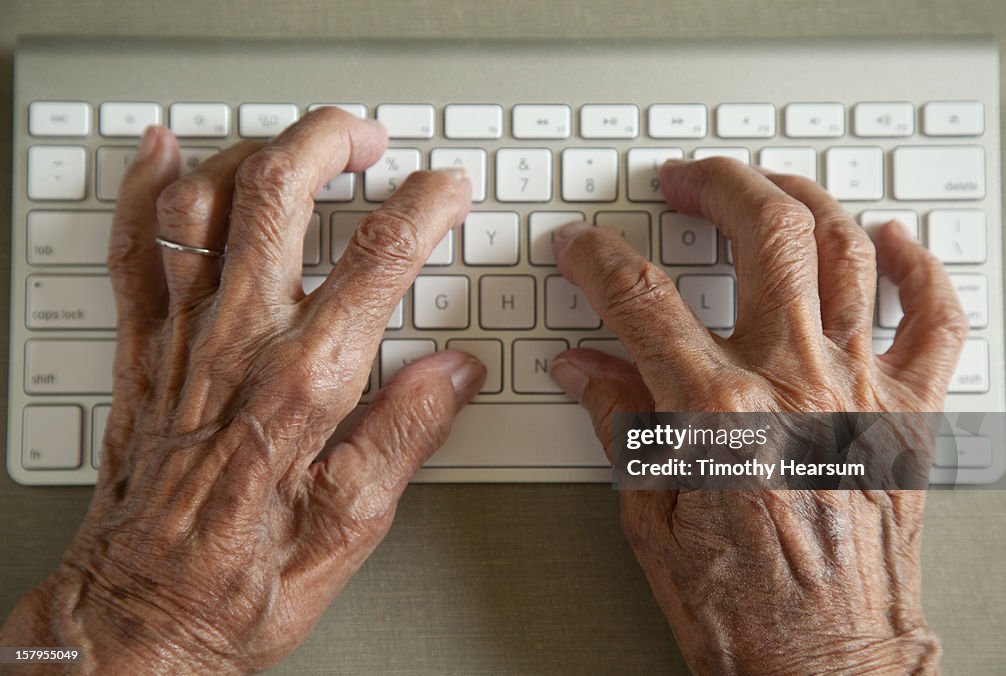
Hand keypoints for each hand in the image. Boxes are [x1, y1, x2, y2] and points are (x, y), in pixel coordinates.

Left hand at [0, 110, 483, 672]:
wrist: (137, 619)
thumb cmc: (239, 582)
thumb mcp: (351, 528)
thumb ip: (406, 436)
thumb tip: (452, 373)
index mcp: (302, 386)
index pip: (378, 261)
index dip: (423, 208)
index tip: (447, 190)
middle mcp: (235, 345)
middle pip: (279, 196)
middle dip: (329, 143)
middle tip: (368, 139)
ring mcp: (178, 340)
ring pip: (203, 202)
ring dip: (254, 152)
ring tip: (295, 143)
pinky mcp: (138, 352)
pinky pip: (131, 248)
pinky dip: (144, 188)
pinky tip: (164, 154)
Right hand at [549, 158, 966, 672]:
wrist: (823, 667)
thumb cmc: (740, 610)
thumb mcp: (650, 516)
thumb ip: (619, 422)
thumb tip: (584, 366)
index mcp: (720, 414)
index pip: (640, 299)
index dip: (598, 259)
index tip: (579, 248)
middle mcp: (798, 387)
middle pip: (764, 236)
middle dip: (716, 186)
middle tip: (684, 180)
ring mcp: (863, 395)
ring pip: (846, 251)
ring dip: (802, 199)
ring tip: (767, 186)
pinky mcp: (910, 417)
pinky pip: (935, 318)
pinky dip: (917, 266)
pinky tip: (889, 238)